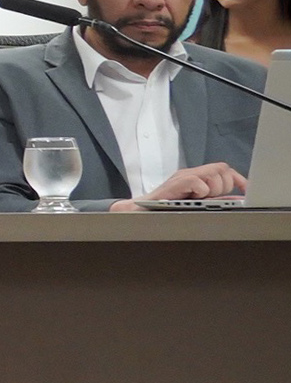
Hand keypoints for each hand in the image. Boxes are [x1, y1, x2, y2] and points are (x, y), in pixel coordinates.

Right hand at [113, 162, 246, 209]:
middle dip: (224, 186)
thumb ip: (211, 198)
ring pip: (214, 173)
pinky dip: (200, 190)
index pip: (224, 169)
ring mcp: (181, 178)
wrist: (136, 213)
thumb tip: (235, 199)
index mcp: (195, 178)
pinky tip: (192, 198)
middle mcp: (189, 174)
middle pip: (222, 169)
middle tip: (210, 198)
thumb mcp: (192, 203)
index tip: (246, 190)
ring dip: (213, 189)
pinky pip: (198, 182)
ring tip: (200, 199)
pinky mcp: (174, 184)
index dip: (238, 179)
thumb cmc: (163, 211)